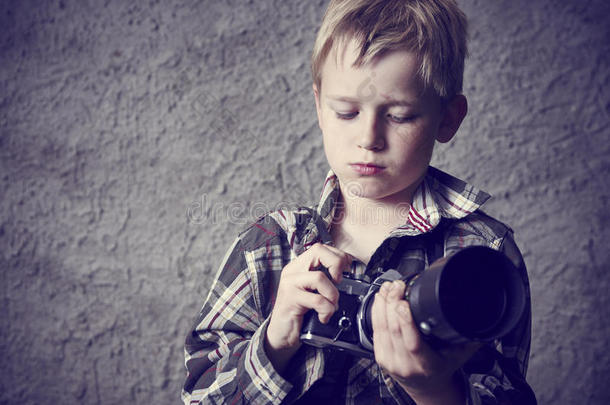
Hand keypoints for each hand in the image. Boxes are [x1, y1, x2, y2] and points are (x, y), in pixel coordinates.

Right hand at [265, 243, 351, 372]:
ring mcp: (289, 284)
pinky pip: (317, 300)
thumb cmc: (300, 314)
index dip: (338, 256)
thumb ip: (324, 281)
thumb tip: (349, 273)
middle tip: (339, 282)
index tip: (346, 270)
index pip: (320, 248)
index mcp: (298, 266)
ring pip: (320, 277)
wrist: (281, 336)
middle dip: (337, 264)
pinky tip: (323, 317)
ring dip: (332, 294)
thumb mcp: (312, 292)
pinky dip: (326, 310)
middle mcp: (292, 271)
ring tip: (331, 306)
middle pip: (318, 251)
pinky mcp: (290, 299)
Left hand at [371, 280, 480, 403]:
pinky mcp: (380, 355)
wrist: (426, 387)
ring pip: (381, 327)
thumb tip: (481, 319)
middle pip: (393, 329)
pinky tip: (381, 298)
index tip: (405, 300)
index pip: (412, 342)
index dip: (405, 319)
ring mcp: (390, 360)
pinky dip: (377, 310)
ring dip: (383, 303)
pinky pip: (375, 329)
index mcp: (426, 364)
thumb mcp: (458, 355)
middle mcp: (405, 364)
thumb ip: (467, 337)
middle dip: (393, 302)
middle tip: (397, 285)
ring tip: (389, 287)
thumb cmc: (441, 369)